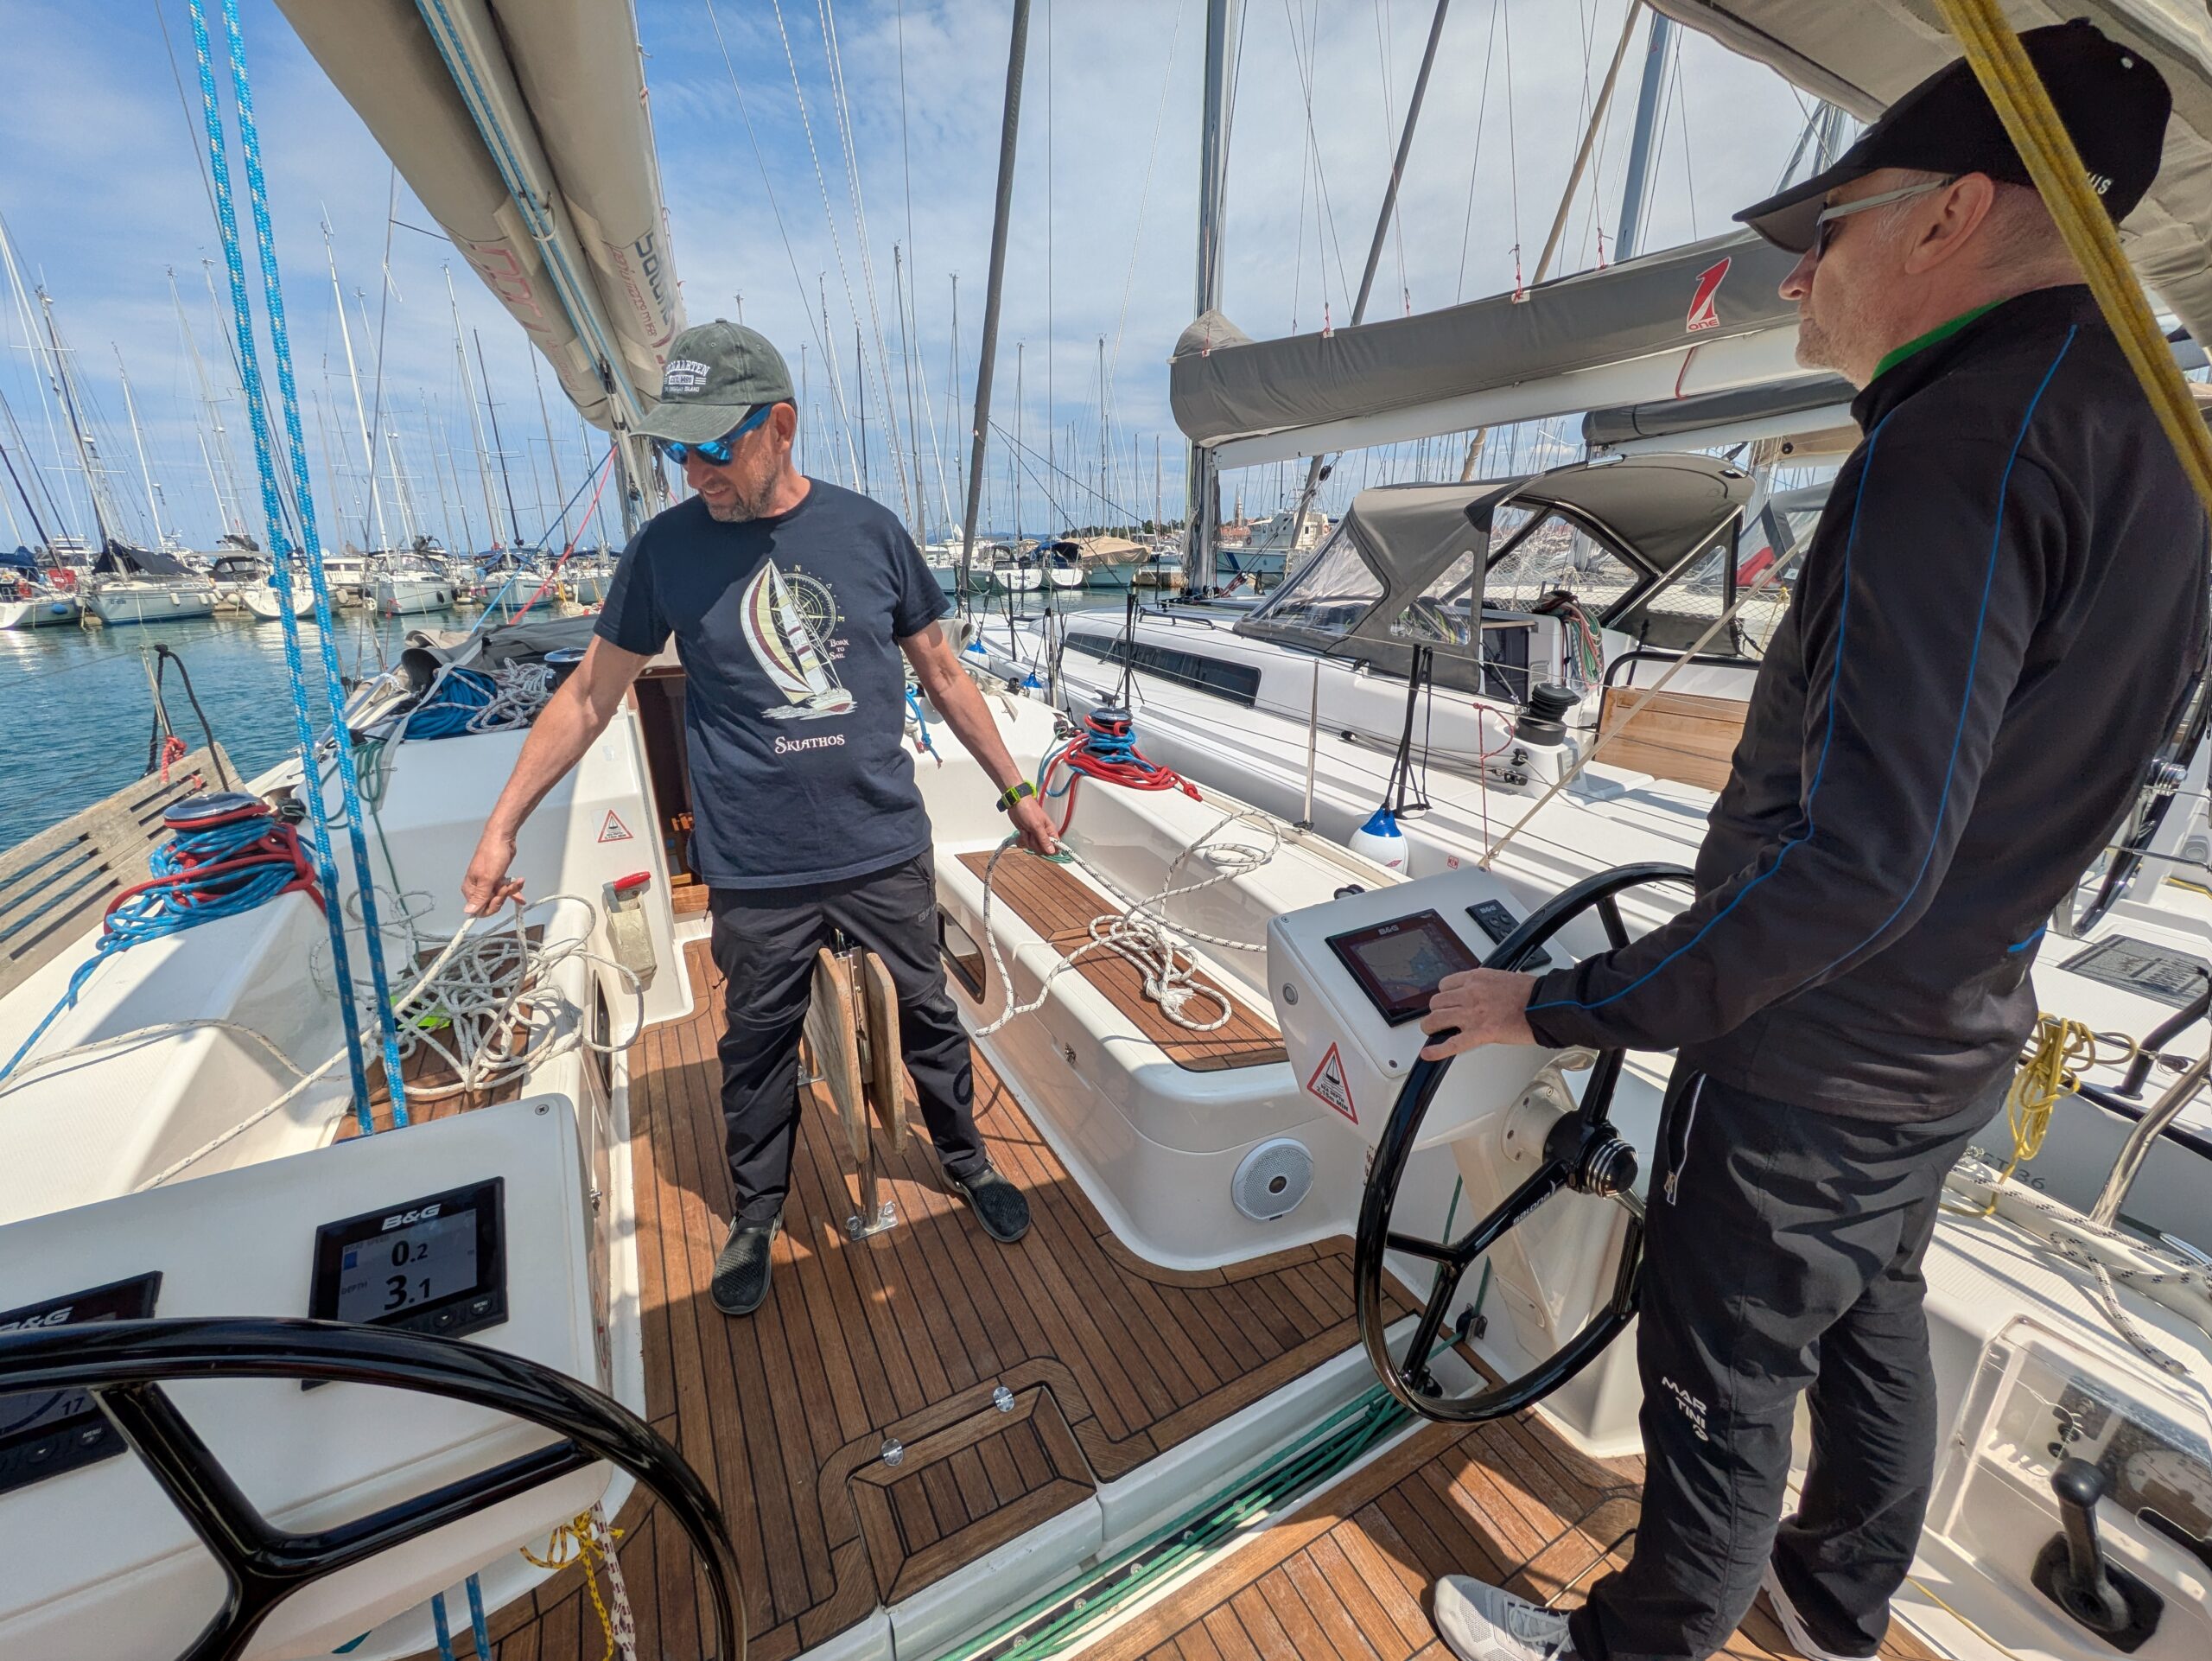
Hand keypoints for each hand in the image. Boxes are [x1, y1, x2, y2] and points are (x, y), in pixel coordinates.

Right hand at [462, 827, 524, 915]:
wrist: (502, 838)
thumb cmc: (492, 853)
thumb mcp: (487, 879)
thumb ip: (480, 896)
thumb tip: (468, 911)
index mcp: (470, 888)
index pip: (479, 909)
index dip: (492, 905)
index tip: (499, 897)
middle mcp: (478, 887)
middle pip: (491, 903)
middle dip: (502, 896)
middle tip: (506, 886)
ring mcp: (488, 882)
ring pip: (500, 896)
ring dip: (510, 891)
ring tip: (516, 882)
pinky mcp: (497, 878)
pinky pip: (505, 889)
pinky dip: (513, 890)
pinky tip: (520, 892)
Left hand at [1008, 792, 1060, 856]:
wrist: (1015, 804)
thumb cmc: (1028, 810)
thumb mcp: (1037, 825)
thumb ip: (1044, 839)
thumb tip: (1052, 851)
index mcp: (1050, 831)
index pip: (1056, 846)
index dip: (1050, 850)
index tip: (1043, 848)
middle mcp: (1043, 834)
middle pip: (1042, 849)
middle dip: (1035, 844)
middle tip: (1032, 834)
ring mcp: (1034, 835)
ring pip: (1032, 847)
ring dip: (1027, 840)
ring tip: (1026, 830)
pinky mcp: (1026, 835)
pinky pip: (1025, 844)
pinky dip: (1021, 840)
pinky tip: (1022, 832)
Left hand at [1418, 969, 1538, 1059]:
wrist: (1545, 1005)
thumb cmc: (1532, 993)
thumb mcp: (1504, 978)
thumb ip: (1487, 985)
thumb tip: (1482, 993)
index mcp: (1477, 978)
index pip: (1445, 985)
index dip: (1444, 996)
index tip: (1446, 1002)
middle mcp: (1471, 994)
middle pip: (1437, 1002)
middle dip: (1437, 1011)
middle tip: (1441, 1019)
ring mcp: (1473, 1014)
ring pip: (1436, 1019)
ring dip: (1432, 1027)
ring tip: (1434, 1032)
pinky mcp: (1480, 1033)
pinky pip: (1451, 1043)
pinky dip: (1437, 1050)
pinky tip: (1428, 1054)